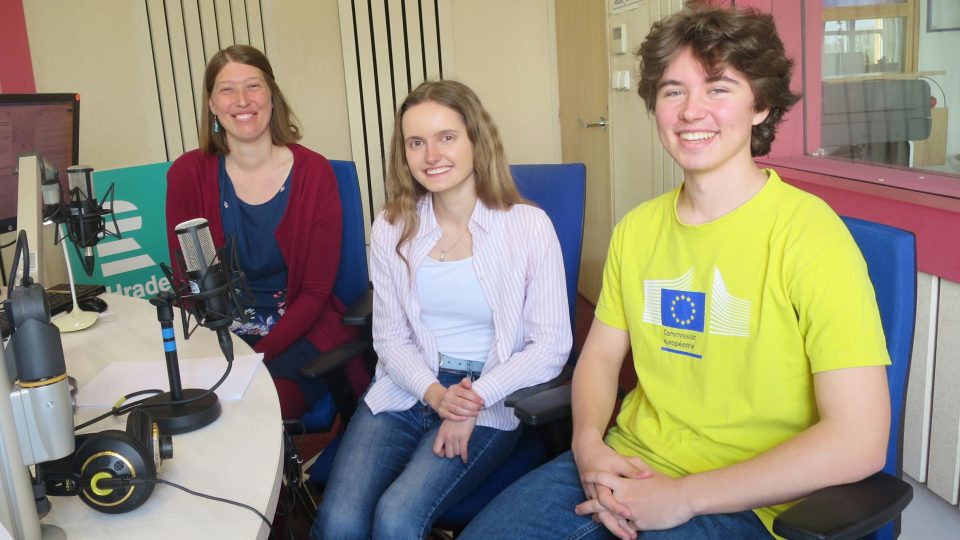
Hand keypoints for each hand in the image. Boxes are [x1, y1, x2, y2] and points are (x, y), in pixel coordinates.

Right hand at [431, 378, 484, 420]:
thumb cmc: (455, 393)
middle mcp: (448, 396)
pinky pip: (450, 416)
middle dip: (474, 406)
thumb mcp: (459, 386)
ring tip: (477, 413)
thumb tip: (469, 385)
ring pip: (458, 410)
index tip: (483, 402)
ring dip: (469, 413)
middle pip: (463, 403)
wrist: (440, 398)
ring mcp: (444, 404)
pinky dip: (458, 418)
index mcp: (453, 389)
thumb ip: (466, 382)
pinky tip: (466, 418)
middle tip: (482, 408)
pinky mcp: (441, 412)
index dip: (475, 398)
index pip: (466, 393)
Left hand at [433, 415, 477, 462]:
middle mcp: (447, 437)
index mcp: (441, 433)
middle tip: (455, 449)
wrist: (465, 408)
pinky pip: (463, 451)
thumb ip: (444, 433)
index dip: (440, 453)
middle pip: (448, 454)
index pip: (436, 450)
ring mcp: (455, 437)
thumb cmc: (456, 416)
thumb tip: (445, 443)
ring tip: (460, 448)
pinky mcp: (464, 437)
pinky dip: (465, 457)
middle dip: (452, 453)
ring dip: (459, 452)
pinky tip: (465, 459)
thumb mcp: (446, 424)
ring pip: (456, 453)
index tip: (445, 450)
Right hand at [572, 439, 651, 538]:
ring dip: (615, 528)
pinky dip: (612, 522)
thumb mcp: (619, 460)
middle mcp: (594, 492)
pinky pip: (602, 513)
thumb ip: (632, 470)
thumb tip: (648, 475)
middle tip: (630, 537)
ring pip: (602, 516)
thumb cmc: (604, 456)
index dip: (616, 507)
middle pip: (602, 514)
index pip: (606, 499)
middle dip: (616, 527)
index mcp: (600, 482)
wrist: (585, 452)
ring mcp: (593, 497)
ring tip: (629, 537)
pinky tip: (623, 531)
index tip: (629, 514)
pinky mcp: (594, 499)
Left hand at [576, 467, 693, 531]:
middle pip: (598, 502)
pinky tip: (614, 529)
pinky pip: (623, 526)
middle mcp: (623, 497)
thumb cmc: (665, 483)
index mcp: (624, 482)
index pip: (600, 478)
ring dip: (600, 519)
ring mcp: (629, 512)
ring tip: (594, 520)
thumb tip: (623, 458)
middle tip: (577, 510)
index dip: (591, 477)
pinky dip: (617, 527)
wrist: (682, 498)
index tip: (584, 477)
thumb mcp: (646, 469)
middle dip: (586, 506)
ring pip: (608, 517)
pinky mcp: (637, 524)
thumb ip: (631, 465)